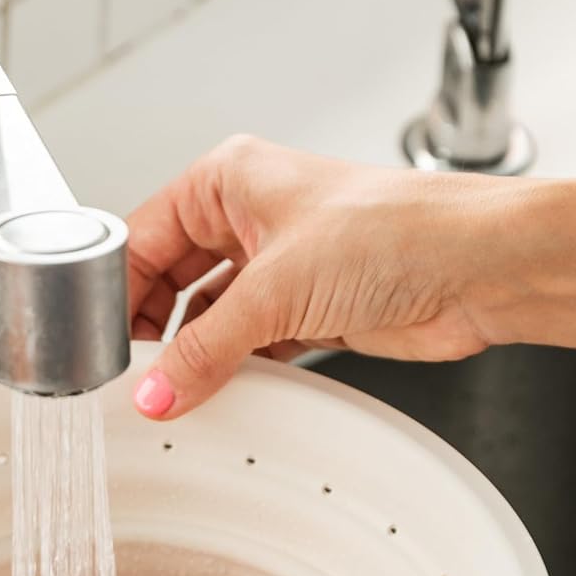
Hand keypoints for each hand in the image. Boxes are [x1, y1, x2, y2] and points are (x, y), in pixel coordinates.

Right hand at [127, 135, 518, 418]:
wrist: (475, 272)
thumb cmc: (397, 232)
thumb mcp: (276, 289)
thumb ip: (206, 348)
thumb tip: (156, 391)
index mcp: (229, 181)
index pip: (143, 237)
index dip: (118, 291)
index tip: (99, 344)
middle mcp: (250, 220)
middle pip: (168, 281)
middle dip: (149, 329)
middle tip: (129, 377)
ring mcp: (277, 270)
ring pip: (205, 320)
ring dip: (191, 356)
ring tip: (170, 392)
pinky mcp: (303, 314)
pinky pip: (243, 348)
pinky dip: (228, 372)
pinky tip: (213, 394)